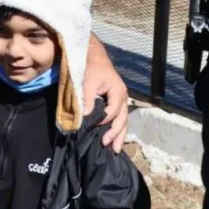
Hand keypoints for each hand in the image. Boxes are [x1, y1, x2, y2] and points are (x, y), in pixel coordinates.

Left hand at [84, 37, 128, 153]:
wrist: (94, 57)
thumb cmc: (91, 68)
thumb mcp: (88, 81)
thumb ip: (87, 98)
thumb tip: (86, 115)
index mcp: (118, 91)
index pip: (113, 111)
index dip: (104, 120)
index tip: (93, 125)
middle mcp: (123, 98)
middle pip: (122, 119)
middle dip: (116, 133)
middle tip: (106, 144)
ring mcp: (121, 101)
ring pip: (123, 121)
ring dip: (119, 135)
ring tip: (115, 150)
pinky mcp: (116, 104)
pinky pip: (119, 119)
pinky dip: (117, 130)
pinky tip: (114, 141)